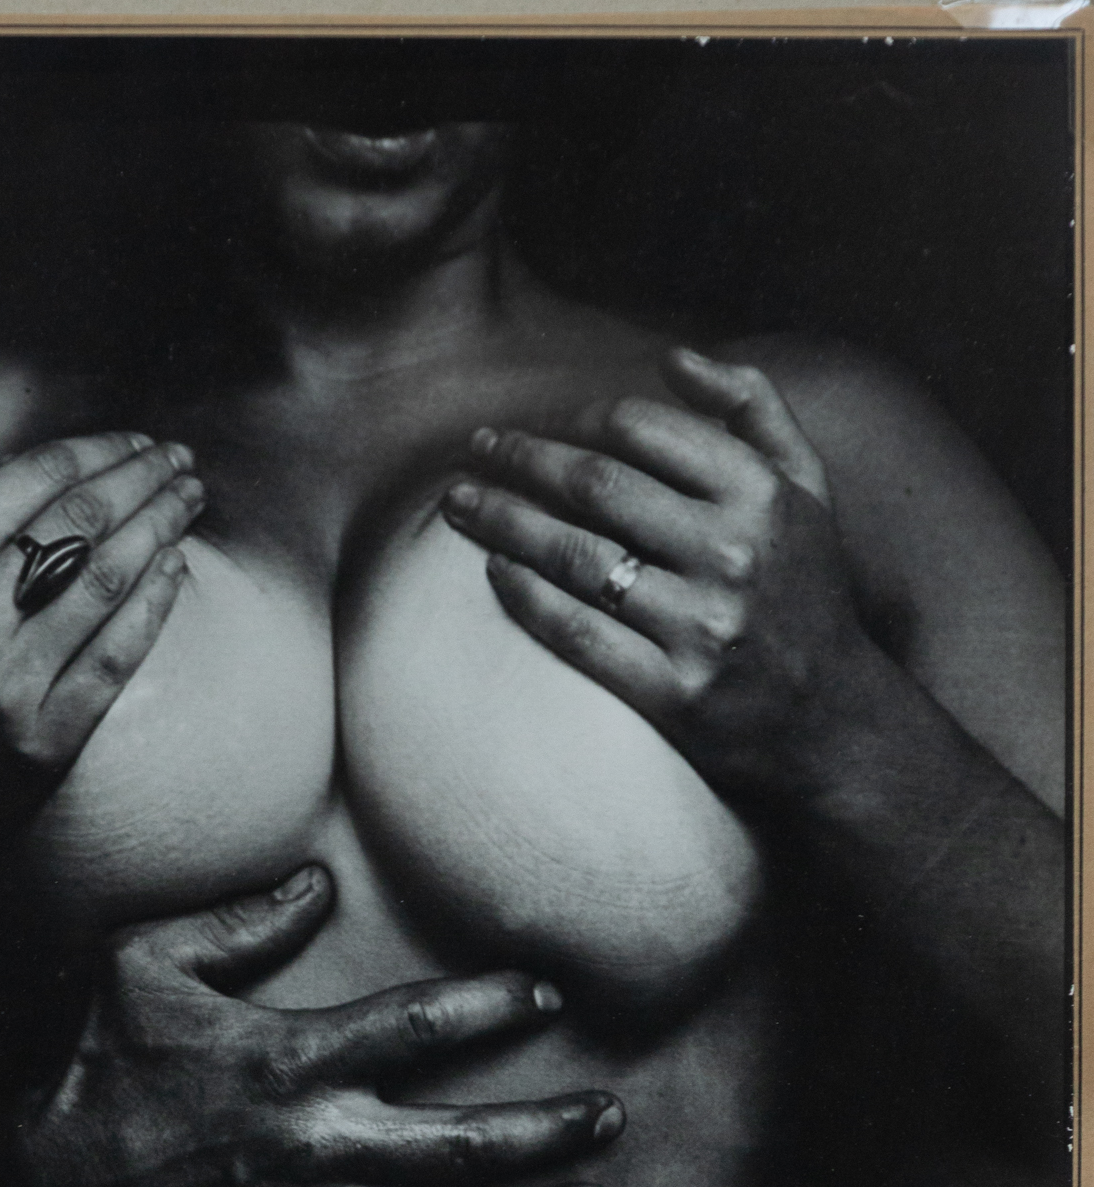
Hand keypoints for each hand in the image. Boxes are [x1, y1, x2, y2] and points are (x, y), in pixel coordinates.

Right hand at [0, 430, 203, 848]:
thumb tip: (61, 466)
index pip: (38, 480)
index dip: (102, 451)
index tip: (140, 441)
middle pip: (83, 522)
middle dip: (143, 480)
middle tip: (182, 460)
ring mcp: (10, 682)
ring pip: (108, 582)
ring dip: (162, 530)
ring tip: (190, 501)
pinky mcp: (44, 740)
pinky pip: (115, 659)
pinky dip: (153, 605)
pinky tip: (177, 569)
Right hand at [17, 866, 623, 1186]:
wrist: (44, 1181)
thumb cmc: (93, 1059)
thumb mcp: (145, 961)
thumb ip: (242, 923)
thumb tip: (318, 885)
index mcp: (290, 1060)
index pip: (419, 1027)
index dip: (494, 1009)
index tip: (548, 998)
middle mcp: (317, 1145)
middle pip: (464, 1147)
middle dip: (549, 1134)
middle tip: (609, 1116)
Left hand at [442, 346, 884, 807]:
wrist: (833, 723)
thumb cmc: (806, 594)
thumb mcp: (807, 490)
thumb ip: (753, 409)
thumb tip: (674, 357)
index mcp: (761, 495)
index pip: (641, 430)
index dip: (574, 420)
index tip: (538, 426)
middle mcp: (733, 555)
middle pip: (595, 486)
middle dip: (521, 460)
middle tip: (474, 450)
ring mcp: (701, 627)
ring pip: (575, 556)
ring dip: (503, 522)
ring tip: (459, 505)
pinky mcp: (674, 693)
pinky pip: (577, 632)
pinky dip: (527, 596)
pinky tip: (494, 570)